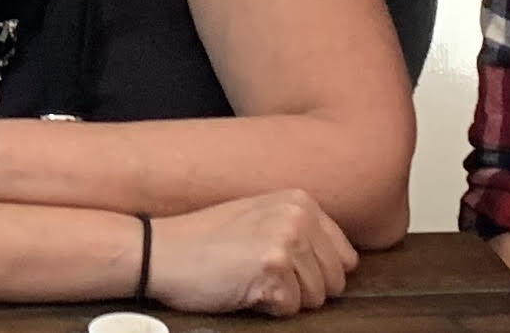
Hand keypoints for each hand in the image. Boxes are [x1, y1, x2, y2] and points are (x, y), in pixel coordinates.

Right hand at [147, 192, 356, 318]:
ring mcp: (286, 241)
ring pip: (316, 298)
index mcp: (301, 200)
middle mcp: (298, 216)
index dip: (318, 273)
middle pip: (335, 281)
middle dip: (304, 288)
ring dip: (285, 298)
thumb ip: (303, 231)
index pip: (345, 256)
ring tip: (250, 277)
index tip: (287, 269)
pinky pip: (290, 309)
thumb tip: (347, 264)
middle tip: (263, 274)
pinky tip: (242, 287)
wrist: (161, 249)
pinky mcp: (271, 270)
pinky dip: (267, 307)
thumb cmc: (206, 238)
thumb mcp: (261, 217)